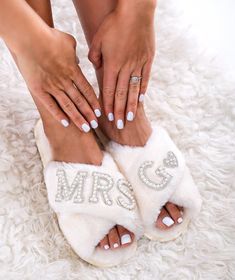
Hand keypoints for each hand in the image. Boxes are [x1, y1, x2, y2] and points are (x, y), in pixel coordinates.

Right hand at [14, 28, 100, 131]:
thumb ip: (76, 54)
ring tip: (86, 128)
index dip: (94, 102)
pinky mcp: (39, 90)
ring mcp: (52, 86)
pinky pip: (51, 105)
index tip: (99, 112)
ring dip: (78, 118)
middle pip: (80, 101)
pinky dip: (59, 115)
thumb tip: (78, 61)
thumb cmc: (49, 37)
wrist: (29, 38)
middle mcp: (65, 81)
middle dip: (89, 114)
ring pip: (68, 106)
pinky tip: (66, 124)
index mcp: (73, 70)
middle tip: (96, 125)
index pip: (87, 90)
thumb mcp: (68, 42)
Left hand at [88, 4, 154, 127]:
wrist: (135, 11)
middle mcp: (125, 67)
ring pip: (134, 90)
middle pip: (121, 94)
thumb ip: (95, 56)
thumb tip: (96, 67)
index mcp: (111, 64)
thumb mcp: (98, 39)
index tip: (108, 117)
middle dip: (119, 111)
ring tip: (131, 118)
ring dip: (131, 105)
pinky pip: (145, 78)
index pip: (108, 90)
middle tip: (120, 125)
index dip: (107, 105)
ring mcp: (138, 64)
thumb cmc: (114, 24)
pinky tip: (141, 100)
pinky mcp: (148, 59)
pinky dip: (142, 90)